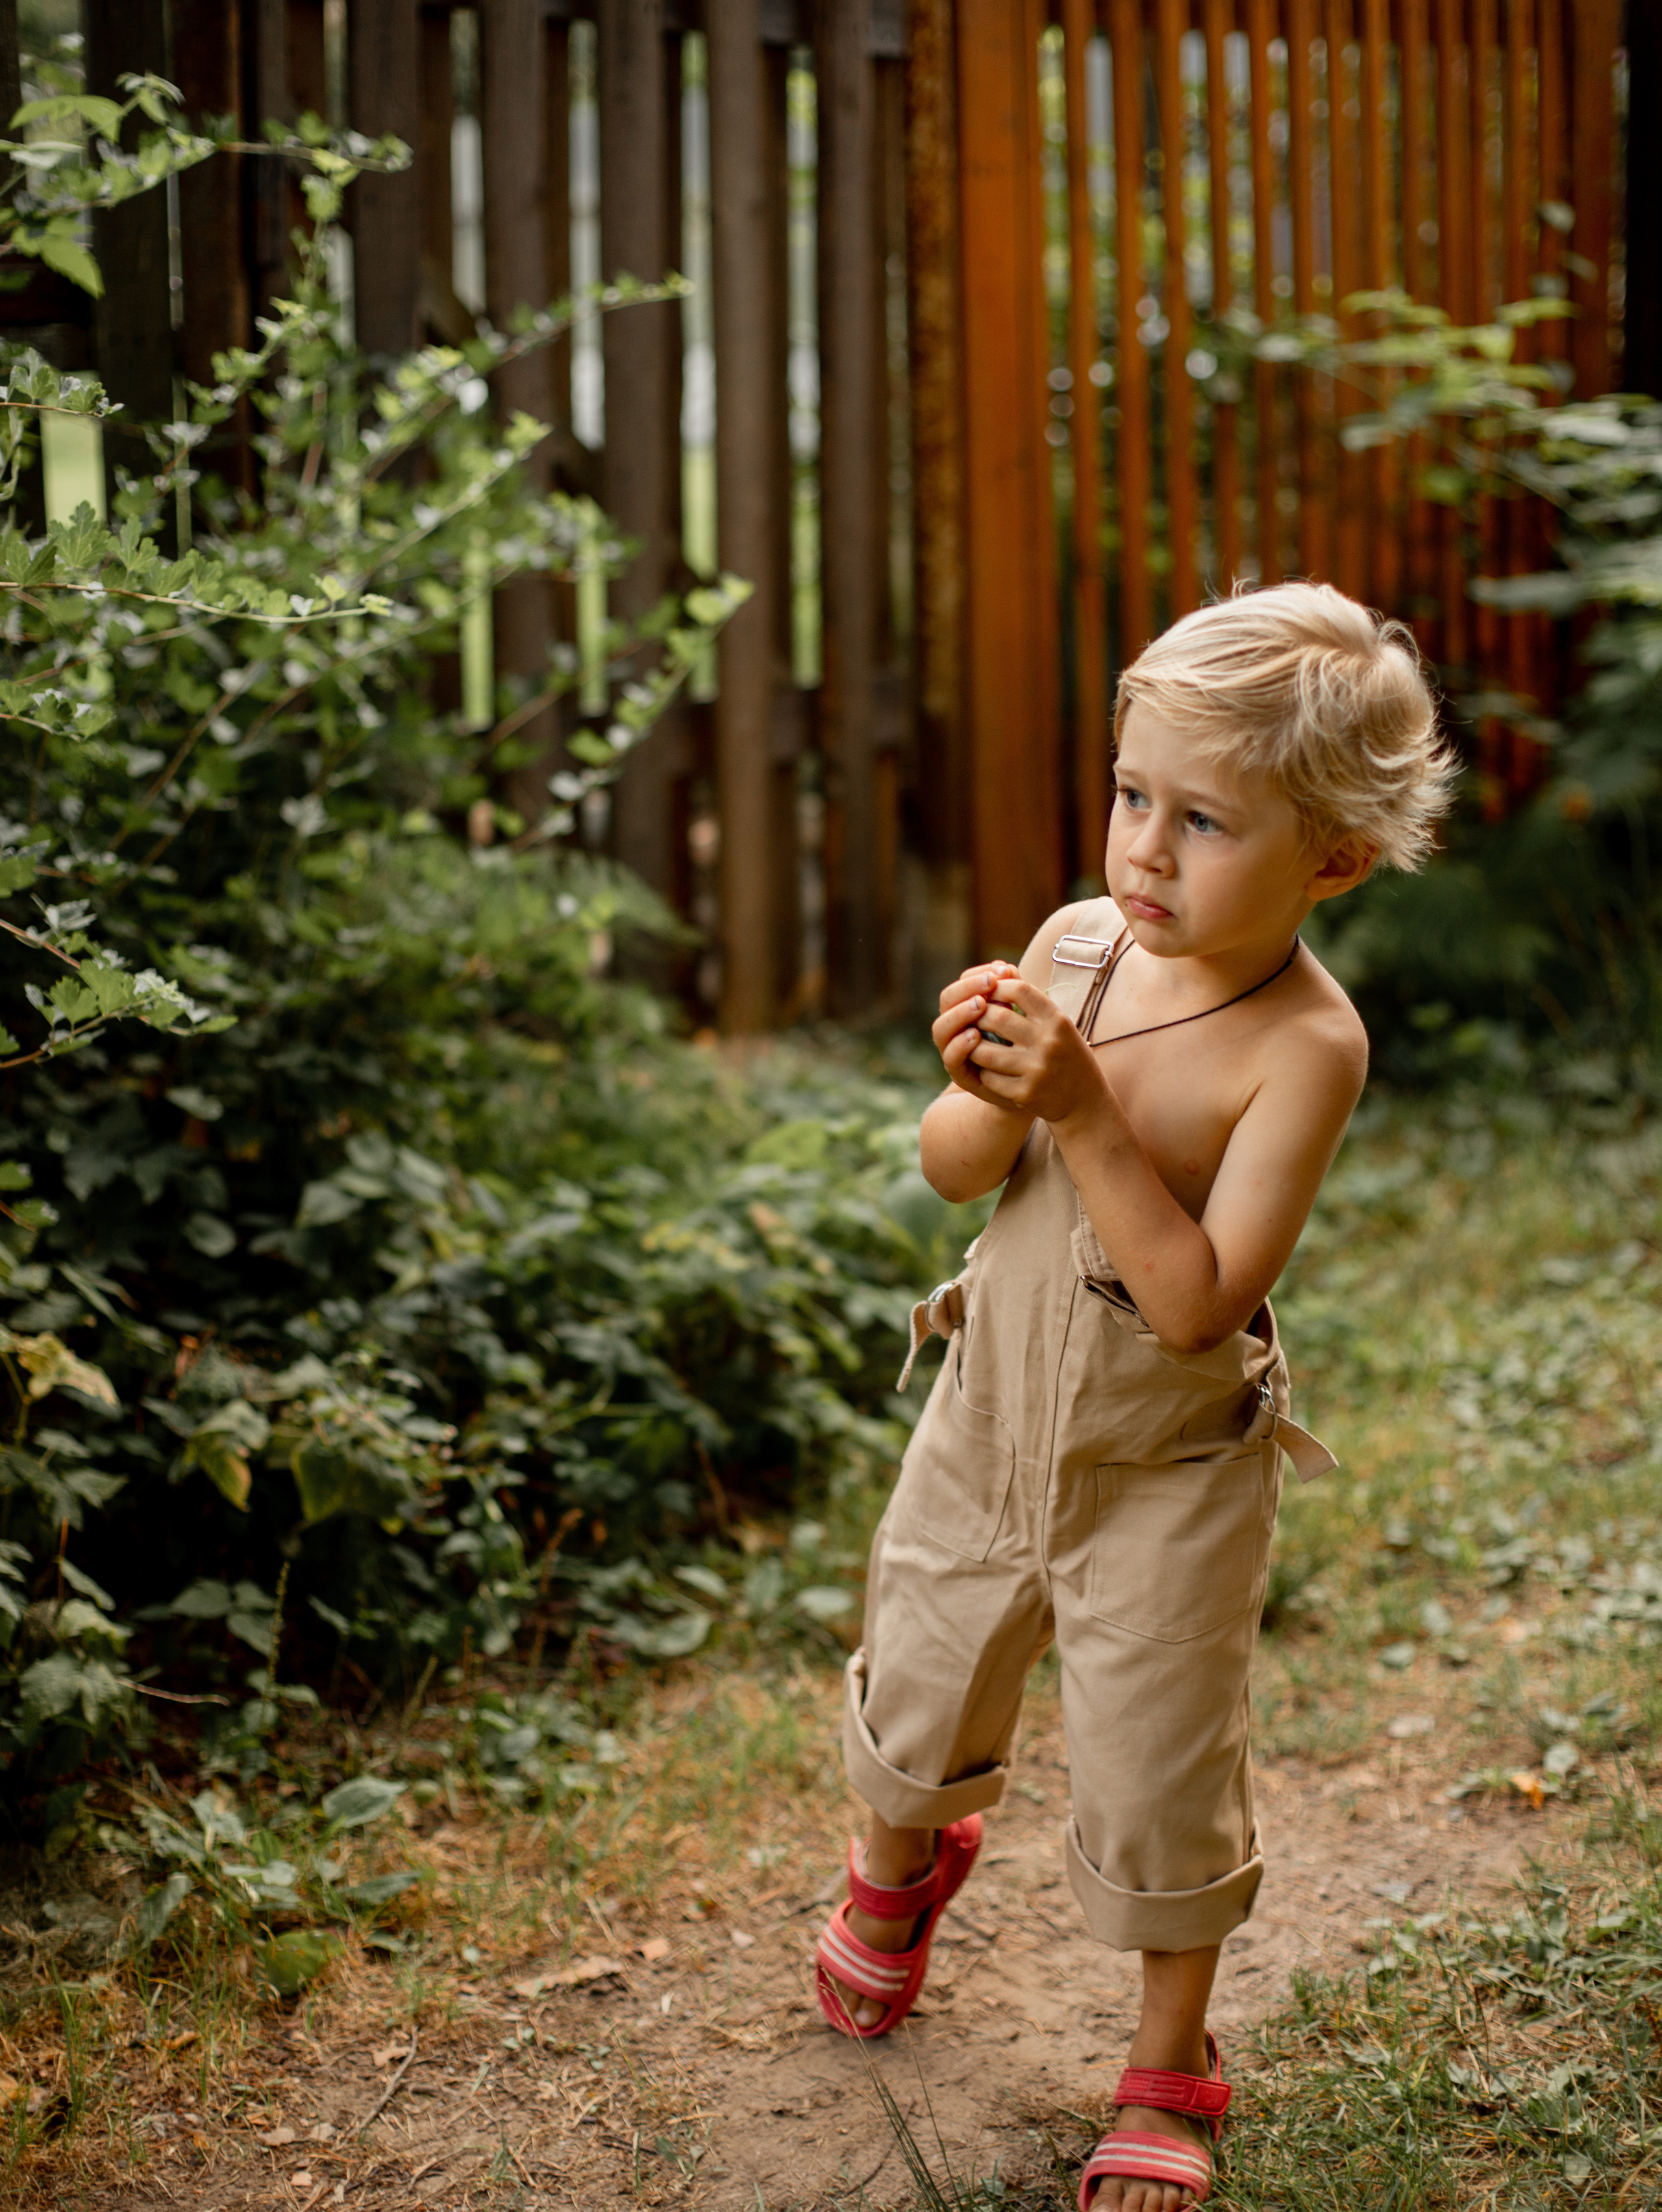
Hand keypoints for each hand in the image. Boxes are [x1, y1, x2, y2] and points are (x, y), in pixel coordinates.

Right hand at [931, 962, 1025, 1107]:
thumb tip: (1007, 968)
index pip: (963, 982)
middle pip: (947, 999)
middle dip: (967, 988)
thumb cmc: (1028, 1045)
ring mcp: (954, 1050)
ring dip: (959, 1013)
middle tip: (990, 983)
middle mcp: (955, 1027)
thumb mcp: (1023, 1015)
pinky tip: (975, 1036)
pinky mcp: (960, 1074)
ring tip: (980, 1006)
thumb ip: (1014, 993)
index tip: (1003, 970)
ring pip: (941, 1028)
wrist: (1033, 1086)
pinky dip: (959, 1044)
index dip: (979, 973)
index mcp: (968, 1008)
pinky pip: (950, 1057)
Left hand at [952, 974, 1106, 1125]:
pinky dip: (984, 1073)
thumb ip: (1034, 1007)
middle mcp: (1049, 1042)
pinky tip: (987, 1071)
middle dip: (979, 1017)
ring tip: (972, 1045)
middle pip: (997, 1017)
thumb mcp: (1060, 1027)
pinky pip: (990, 1078)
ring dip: (973, 1047)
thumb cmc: (1067, 1057)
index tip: (987, 992)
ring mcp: (1037, 1069)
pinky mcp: (1026, 1093)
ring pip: (985, 1051)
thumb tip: (999, 978)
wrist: (1086, 1101)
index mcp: (1057, 1020)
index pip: (1020, 989)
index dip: (997, 987)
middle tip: (972, 1020)